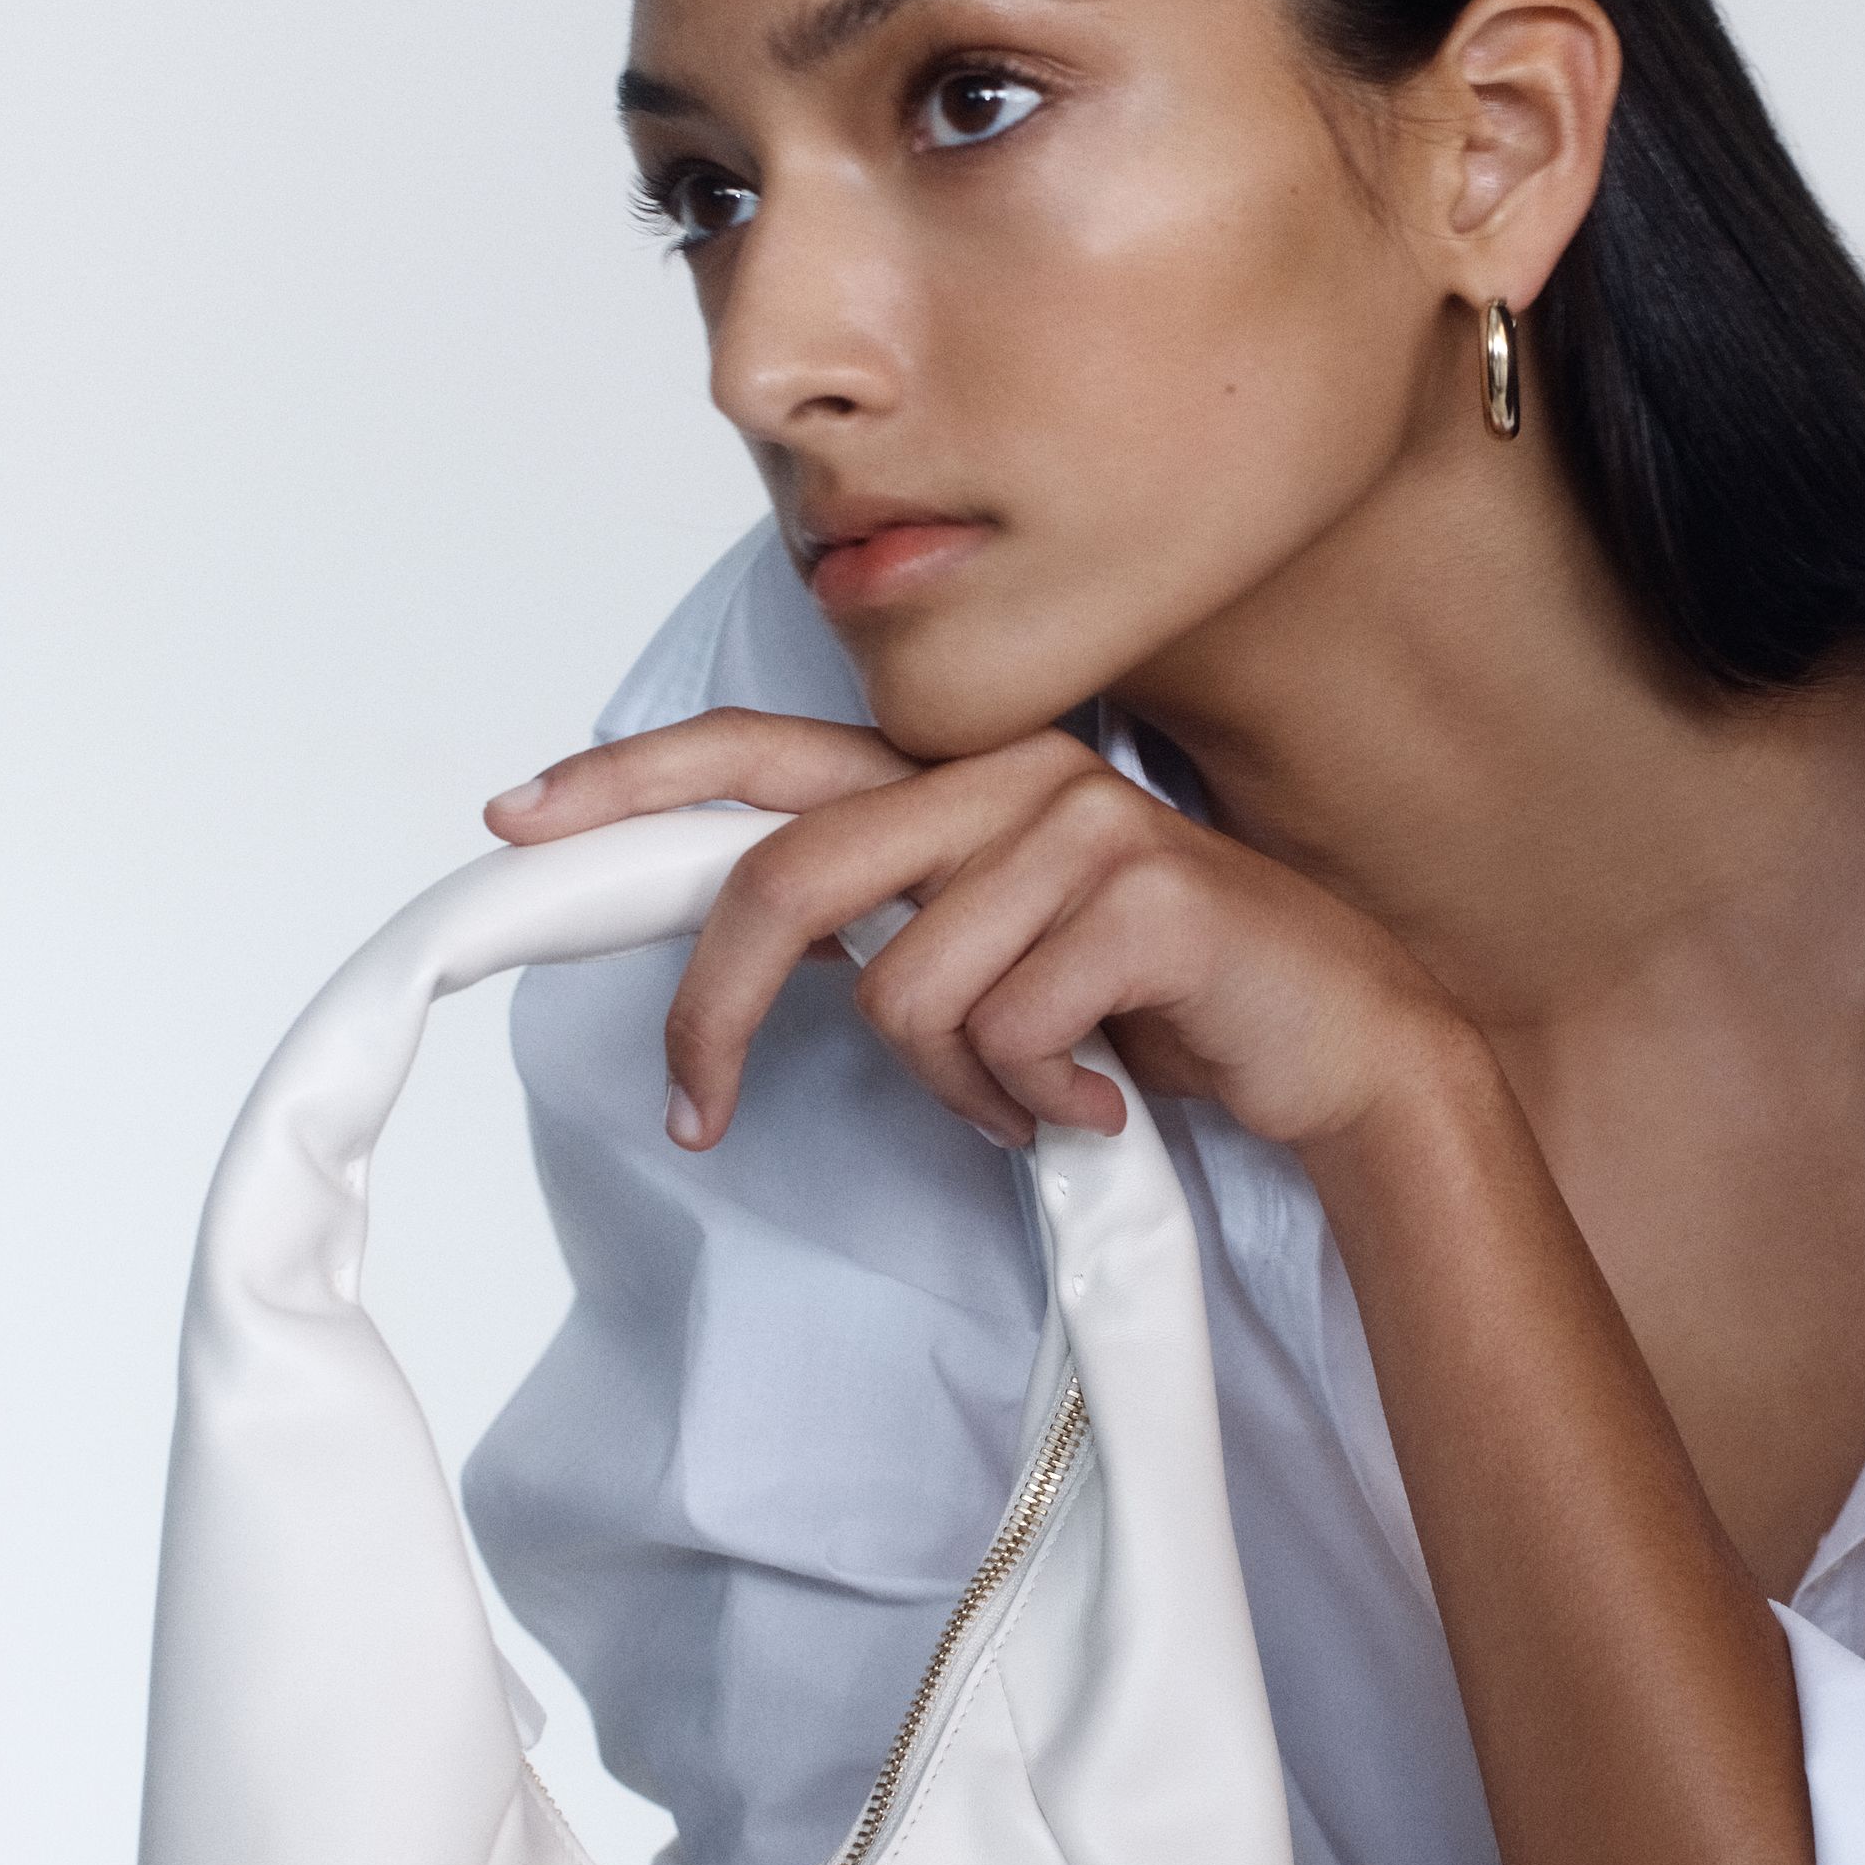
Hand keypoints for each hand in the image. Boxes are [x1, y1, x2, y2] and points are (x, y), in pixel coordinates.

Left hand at [484, 711, 1476, 1153]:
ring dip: (954, 1091)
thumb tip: (751, 949)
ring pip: (904, 990)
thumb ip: (890, 922)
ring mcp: (1080, 823)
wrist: (1343, 1049)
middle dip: (717, 1012)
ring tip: (1032, 1099)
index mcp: (962, 779)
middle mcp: (1010, 775)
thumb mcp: (1000, 955)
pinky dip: (1034, 1103)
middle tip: (697, 1112)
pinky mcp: (1141, 894)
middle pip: (790, 875)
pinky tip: (1101, 1096)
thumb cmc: (1160, 1008)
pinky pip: (1005, 1034)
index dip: (635, 780)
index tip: (521, 820)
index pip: (767, 752)